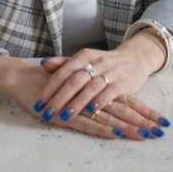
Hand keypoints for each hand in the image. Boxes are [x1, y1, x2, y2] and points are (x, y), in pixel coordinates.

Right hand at [0, 54, 169, 140]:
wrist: (25, 77)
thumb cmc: (51, 82)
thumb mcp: (76, 86)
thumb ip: (91, 93)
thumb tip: (107, 102)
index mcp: (97, 88)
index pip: (126, 101)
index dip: (143, 111)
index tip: (161, 122)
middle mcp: (92, 94)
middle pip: (123, 109)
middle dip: (143, 121)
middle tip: (161, 132)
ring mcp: (80, 104)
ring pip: (110, 116)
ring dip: (129, 127)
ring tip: (147, 136)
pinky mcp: (67, 114)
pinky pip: (88, 122)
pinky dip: (102, 128)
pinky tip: (116, 133)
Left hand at [30, 32, 170, 136]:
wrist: (134, 58)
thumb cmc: (104, 63)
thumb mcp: (85, 59)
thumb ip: (65, 63)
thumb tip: (43, 63)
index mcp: (84, 55)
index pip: (63, 72)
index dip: (50, 88)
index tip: (38, 103)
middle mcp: (96, 61)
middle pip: (74, 80)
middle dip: (59, 98)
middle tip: (47, 112)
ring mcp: (110, 72)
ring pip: (90, 87)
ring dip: (77, 102)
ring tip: (65, 115)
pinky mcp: (123, 82)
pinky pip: (110, 92)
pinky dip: (100, 101)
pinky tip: (91, 111)